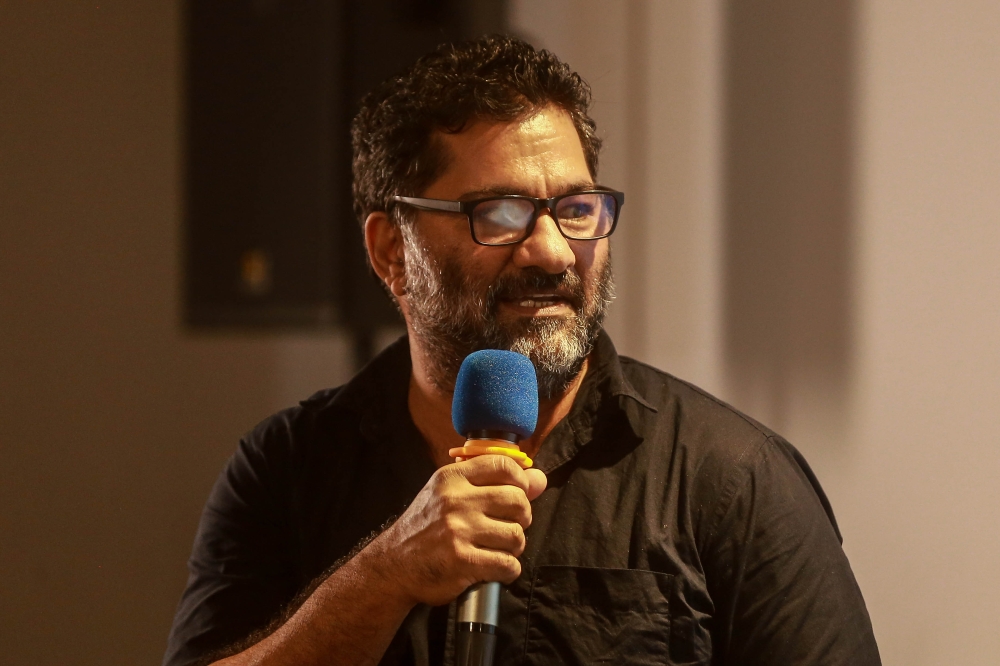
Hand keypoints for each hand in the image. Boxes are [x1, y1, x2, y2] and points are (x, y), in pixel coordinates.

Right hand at [371, 455, 546, 606]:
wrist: (393, 565)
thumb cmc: (424, 527)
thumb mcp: (448, 493)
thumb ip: (491, 483)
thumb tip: (540, 479)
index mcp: (452, 478)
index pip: (503, 465)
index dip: (522, 480)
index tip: (520, 493)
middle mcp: (456, 500)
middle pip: (518, 500)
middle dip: (522, 517)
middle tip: (509, 526)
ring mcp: (459, 531)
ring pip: (516, 535)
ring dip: (514, 546)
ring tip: (499, 548)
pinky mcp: (463, 561)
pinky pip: (507, 564)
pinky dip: (508, 570)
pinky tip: (495, 568)